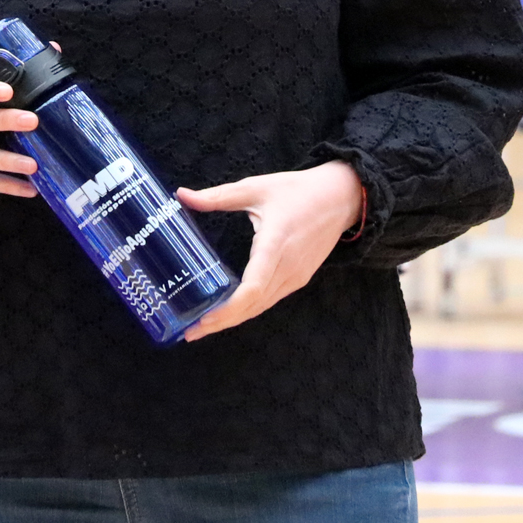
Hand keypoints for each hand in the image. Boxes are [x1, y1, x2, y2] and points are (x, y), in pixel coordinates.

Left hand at [175, 161, 362, 341]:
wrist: (341, 197)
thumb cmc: (298, 190)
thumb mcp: (255, 188)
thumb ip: (218, 196)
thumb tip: (181, 195)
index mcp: (275, 244)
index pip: (252, 288)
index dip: (227, 309)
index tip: (203, 319)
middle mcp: (287, 268)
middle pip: (253, 306)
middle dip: (221, 322)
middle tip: (190, 333)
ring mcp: (296, 277)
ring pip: (261, 306)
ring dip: (234, 319)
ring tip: (204, 327)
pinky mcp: (299, 278)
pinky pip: (270, 300)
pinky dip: (249, 309)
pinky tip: (230, 311)